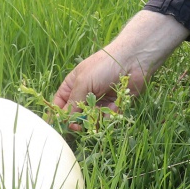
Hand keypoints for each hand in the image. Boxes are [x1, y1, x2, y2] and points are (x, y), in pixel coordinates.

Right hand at [52, 11, 188, 127]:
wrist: (132, 61)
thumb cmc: (103, 66)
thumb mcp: (83, 82)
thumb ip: (73, 102)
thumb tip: (65, 120)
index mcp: (73, 85)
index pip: (60, 104)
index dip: (58, 115)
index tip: (57, 127)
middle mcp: (84, 94)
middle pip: (75, 115)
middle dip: (78, 121)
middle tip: (80, 126)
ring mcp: (99, 100)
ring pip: (91, 119)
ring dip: (95, 120)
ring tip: (101, 113)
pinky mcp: (113, 106)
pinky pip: (106, 118)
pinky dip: (109, 116)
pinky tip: (114, 107)